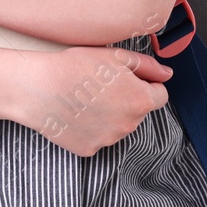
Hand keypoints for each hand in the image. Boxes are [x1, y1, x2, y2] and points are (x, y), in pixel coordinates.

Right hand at [15, 45, 173, 157]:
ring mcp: (109, 140)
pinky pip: (98, 137)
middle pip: (137, 111)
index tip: (126, 78)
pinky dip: (91, 127)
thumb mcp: (116, 56)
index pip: (159, 96)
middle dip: (126, 99)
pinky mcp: (89, 150)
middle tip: (100, 84)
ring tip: (85, 97)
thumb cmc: (76, 66)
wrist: (39, 88)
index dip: (145, 84)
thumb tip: (167, 75)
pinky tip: (76, 112)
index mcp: (140, 100)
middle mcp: (129, 125)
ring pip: (118, 125)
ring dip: (110, 114)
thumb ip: (147, 66)